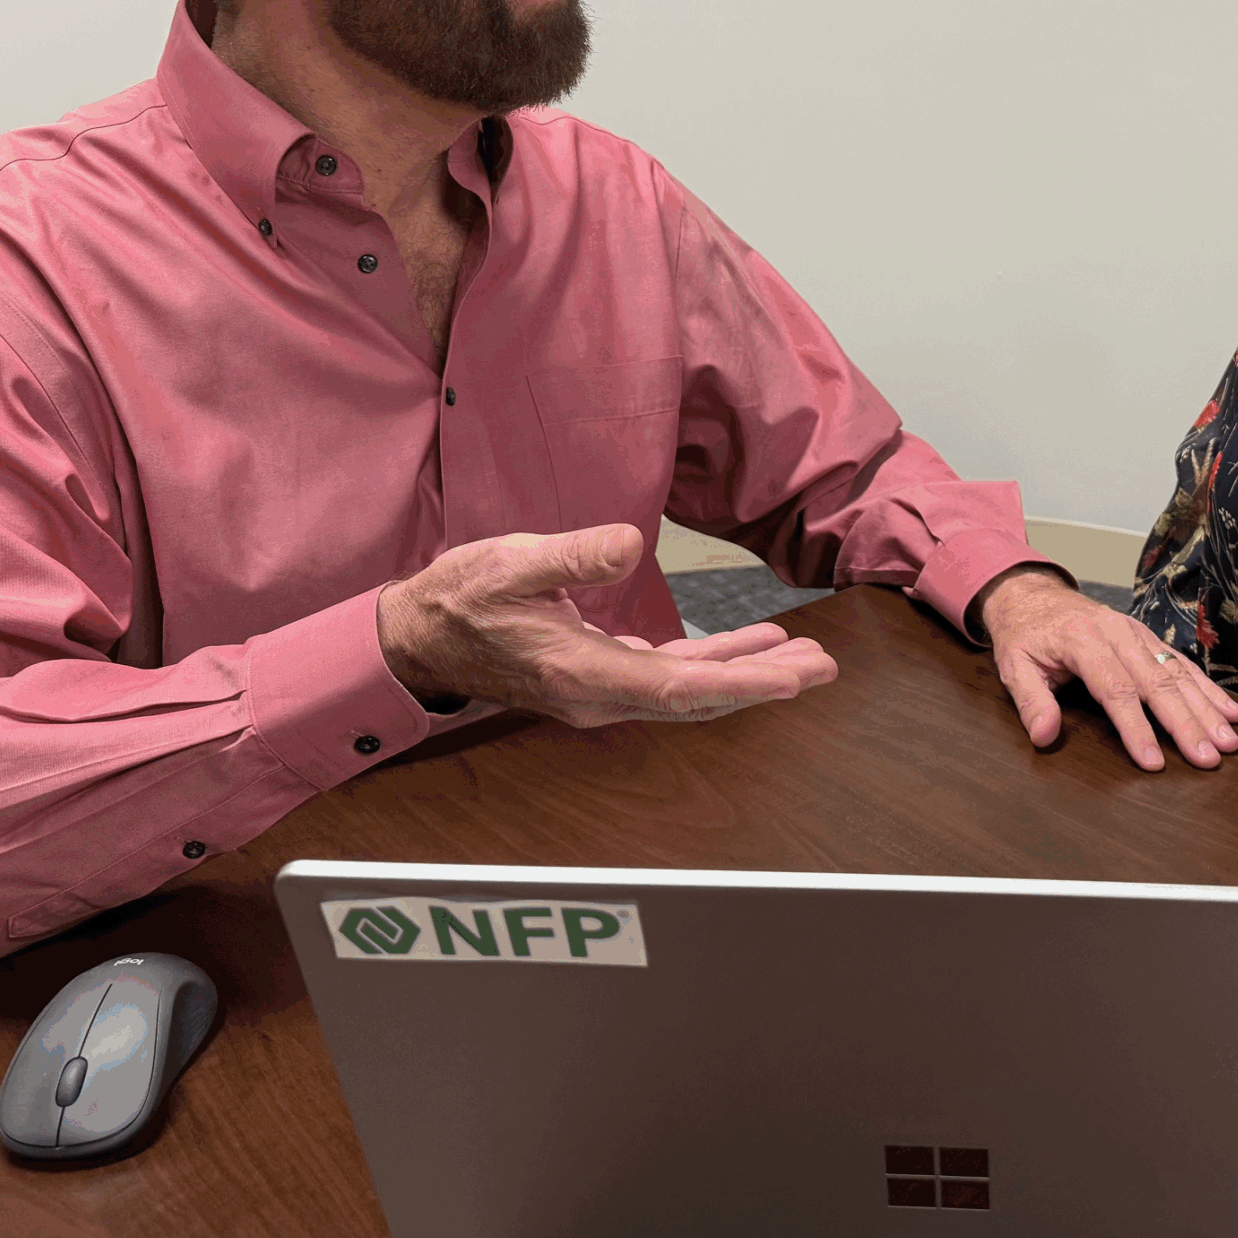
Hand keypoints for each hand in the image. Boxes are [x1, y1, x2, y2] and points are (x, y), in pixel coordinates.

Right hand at [377, 525, 837, 727]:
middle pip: (698, 695)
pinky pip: (669, 675)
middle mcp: (599, 693)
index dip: (742, 681)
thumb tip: (628, 541)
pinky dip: (712, 662)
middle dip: (763, 681)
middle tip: (822, 665)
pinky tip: (744, 646)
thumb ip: (570, 556)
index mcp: (583, 672)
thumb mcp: (509, 563)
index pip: (680, 684)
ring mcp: (600, 690)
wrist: (416, 638)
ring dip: (745, 672)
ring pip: (688, 688)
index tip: (793, 677)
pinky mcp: (598, 674)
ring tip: (800, 656)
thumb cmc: (459, 599)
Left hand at [975, 567, 1237, 771]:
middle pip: (1158, 683)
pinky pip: (1183, 664)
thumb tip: (1045, 736)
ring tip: (1229, 741)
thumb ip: (1030, 701)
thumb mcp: (1014, 666)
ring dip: (1206, 709)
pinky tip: (1230, 711)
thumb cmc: (1025, 635)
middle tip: (1208, 758)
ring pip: (1178, 674)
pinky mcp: (1149, 639)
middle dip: (1186, 724)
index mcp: (1084, 640)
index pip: (1116, 690)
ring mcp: (1138, 634)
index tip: (1154, 762)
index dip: (1136, 728)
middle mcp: (1118, 634)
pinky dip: (1208, 689)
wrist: (1034, 596)